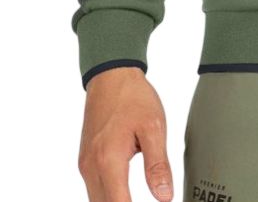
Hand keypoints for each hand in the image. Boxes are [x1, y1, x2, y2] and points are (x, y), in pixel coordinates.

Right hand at [78, 67, 172, 201]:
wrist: (111, 76)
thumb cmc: (133, 97)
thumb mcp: (154, 127)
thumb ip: (158, 165)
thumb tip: (164, 196)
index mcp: (109, 160)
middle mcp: (91, 167)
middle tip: (151, 200)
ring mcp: (85, 164)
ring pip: (96, 200)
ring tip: (136, 197)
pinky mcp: (85, 160)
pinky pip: (94, 189)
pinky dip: (108, 196)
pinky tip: (124, 194)